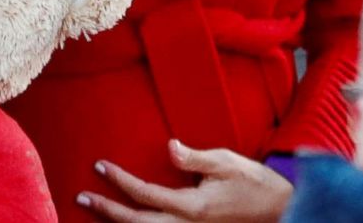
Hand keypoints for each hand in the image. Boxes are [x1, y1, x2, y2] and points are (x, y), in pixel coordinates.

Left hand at [78, 140, 292, 221]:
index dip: (120, 181)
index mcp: (193, 206)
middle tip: (82, 196)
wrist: (279, 209)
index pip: (147, 194)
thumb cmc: (253, 183)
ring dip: (119, 222)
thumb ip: (194, 157)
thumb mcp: (226, 162)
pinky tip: (126, 220)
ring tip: (95, 210)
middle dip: (107, 210)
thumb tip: (169, 146)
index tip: (100, 166)